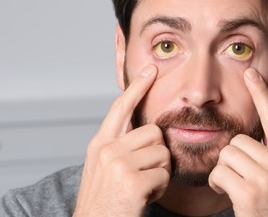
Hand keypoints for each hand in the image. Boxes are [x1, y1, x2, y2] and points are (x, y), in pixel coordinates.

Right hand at [73, 65, 170, 216]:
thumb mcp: (104, 167)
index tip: (151, 70)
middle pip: (154, 132)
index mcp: (101, 144)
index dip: (137, 87)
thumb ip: (121, 145)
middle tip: (143, 174)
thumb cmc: (105, 200)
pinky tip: (143, 197)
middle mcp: (107, 149)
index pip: (121, 108)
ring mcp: (118, 164)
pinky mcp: (132, 181)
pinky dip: (159, 189)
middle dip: (156, 154)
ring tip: (141, 187)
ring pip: (163, 153)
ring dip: (159, 173)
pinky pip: (164, 175)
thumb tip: (148, 130)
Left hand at [209, 68, 267, 216]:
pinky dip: (217, 182)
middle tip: (240, 176)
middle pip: (239, 140)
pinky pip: (219, 171)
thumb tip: (248, 137)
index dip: (260, 93)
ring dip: (224, 170)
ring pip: (227, 154)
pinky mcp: (250, 192)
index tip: (251, 73)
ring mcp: (267, 177)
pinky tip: (227, 193)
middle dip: (233, 157)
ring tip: (235, 186)